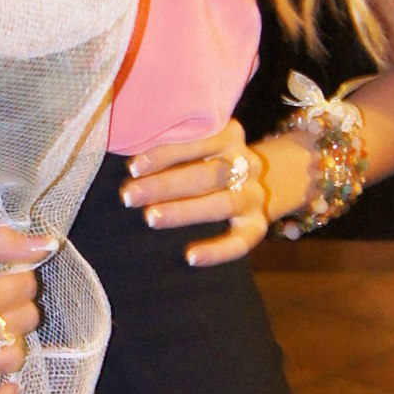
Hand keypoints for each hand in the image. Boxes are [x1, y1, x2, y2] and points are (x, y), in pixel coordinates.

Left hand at [120, 119, 267, 266]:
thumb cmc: (208, 161)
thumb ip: (175, 147)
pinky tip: (190, 257)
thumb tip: (132, 165)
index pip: (199, 141)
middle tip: (129, 196)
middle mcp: (246, 165)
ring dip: (184, 211)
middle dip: (165, 185)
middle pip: (207, 174)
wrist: (263, 180)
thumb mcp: (200, 145)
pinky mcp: (258, 226)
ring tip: (150, 218)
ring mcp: (253, 196)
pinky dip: (217, 251)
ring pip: (222, 204)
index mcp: (230, 137)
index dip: (165, 154)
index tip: (133, 168)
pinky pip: (240, 242)